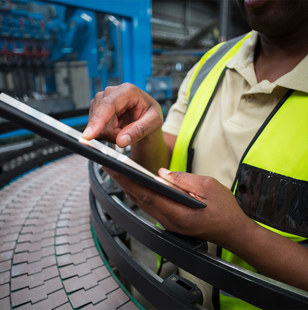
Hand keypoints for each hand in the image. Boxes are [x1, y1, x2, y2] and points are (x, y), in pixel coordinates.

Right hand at [82, 83, 162, 147]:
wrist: (147, 118)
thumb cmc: (152, 116)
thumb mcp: (154, 123)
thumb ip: (139, 131)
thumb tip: (121, 140)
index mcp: (128, 91)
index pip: (109, 105)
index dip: (98, 120)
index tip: (89, 135)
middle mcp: (112, 92)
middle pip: (100, 117)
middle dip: (113, 132)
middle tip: (128, 134)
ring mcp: (102, 100)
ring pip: (96, 125)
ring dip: (110, 133)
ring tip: (124, 129)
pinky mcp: (96, 109)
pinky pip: (95, 128)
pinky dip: (106, 133)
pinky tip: (117, 129)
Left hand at [105, 167, 253, 247]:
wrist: (233, 231)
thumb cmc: (225, 210)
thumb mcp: (208, 186)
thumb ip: (182, 179)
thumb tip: (162, 173)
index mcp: (179, 213)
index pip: (146, 194)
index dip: (128, 180)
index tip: (114, 167)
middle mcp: (169, 221)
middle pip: (140, 199)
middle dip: (123, 181)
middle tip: (109, 166)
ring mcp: (169, 224)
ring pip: (143, 204)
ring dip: (129, 188)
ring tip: (118, 172)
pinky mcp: (170, 222)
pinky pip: (151, 207)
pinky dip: (140, 194)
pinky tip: (135, 185)